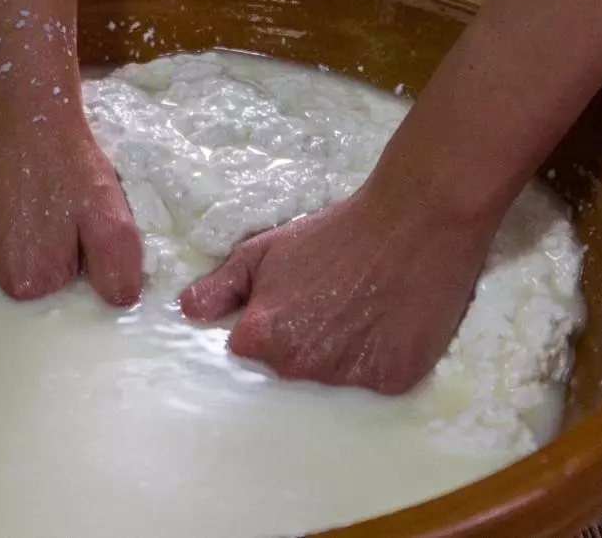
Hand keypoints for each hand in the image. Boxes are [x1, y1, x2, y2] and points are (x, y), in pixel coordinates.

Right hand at [0, 121, 142, 306]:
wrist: (24, 116)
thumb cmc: (70, 167)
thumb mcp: (109, 218)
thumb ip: (116, 268)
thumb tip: (119, 302)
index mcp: (28, 282)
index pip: (68, 287)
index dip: (84, 258)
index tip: (85, 224)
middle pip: (40, 274)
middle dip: (60, 249)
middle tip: (69, 208)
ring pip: (19, 253)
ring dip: (35, 233)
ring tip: (45, 195)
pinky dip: (12, 217)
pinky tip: (22, 190)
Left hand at [179, 178, 498, 393]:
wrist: (414, 221)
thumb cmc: (334, 232)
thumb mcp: (265, 249)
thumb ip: (221, 286)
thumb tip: (187, 312)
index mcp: (263, 336)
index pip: (247, 351)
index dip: (267, 323)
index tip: (290, 302)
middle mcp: (301, 366)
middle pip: (289, 368)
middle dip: (301, 341)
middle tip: (328, 302)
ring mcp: (349, 378)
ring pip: (331, 377)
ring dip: (340, 352)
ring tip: (361, 309)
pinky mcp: (393, 381)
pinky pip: (374, 380)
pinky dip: (378, 359)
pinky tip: (386, 324)